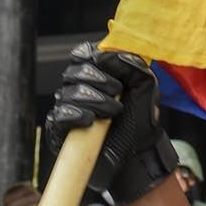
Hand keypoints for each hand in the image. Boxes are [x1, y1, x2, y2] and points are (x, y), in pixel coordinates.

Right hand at [45, 43, 176, 205]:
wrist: (137, 154)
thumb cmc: (140, 118)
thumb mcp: (146, 85)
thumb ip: (132, 63)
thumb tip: (109, 52)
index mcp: (97, 73)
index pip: (82, 54)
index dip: (91, 54)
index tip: (106, 62)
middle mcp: (79, 88)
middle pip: (74, 71)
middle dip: (97, 78)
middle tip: (118, 91)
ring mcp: (69, 109)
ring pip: (68, 93)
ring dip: (93, 99)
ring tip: (113, 111)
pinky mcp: (62, 130)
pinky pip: (59, 116)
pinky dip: (75, 114)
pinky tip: (90, 120)